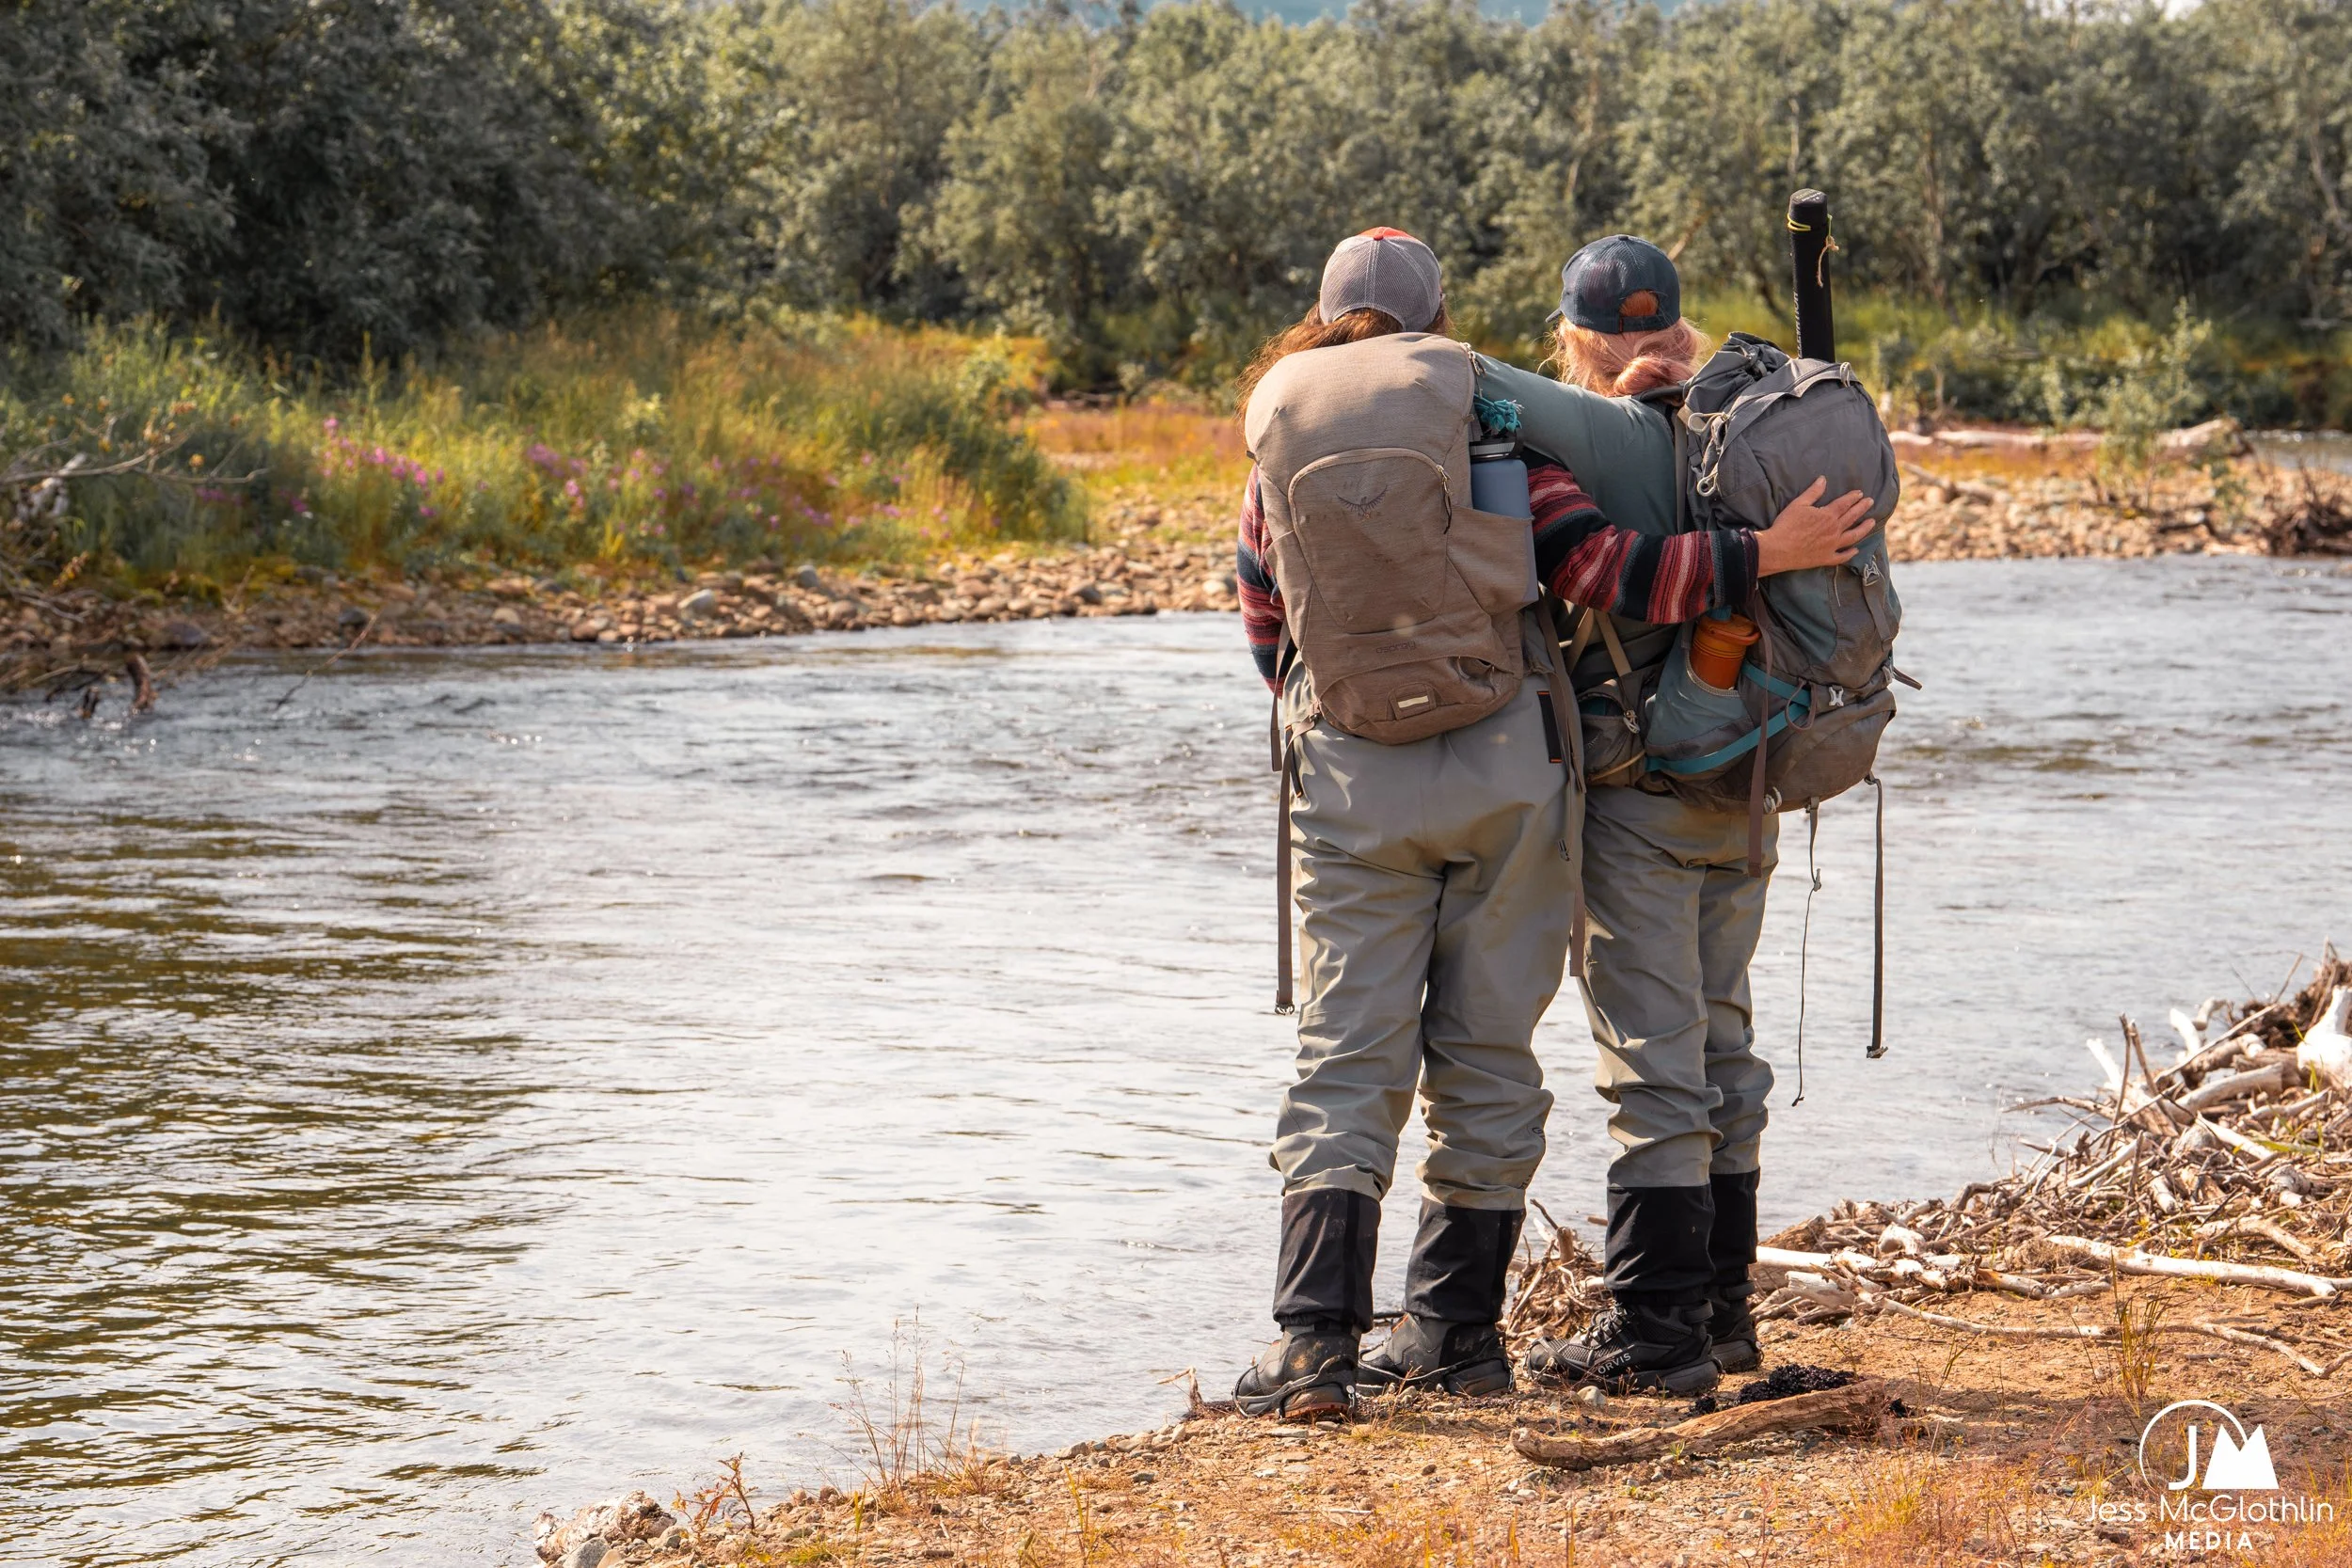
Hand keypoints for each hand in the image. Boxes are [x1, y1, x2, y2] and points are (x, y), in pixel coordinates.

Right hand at [1755, 477, 1876, 575]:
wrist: (1778, 549)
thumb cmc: (1786, 525)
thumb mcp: (1798, 504)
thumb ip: (1813, 492)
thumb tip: (1823, 479)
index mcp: (1827, 515)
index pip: (1844, 503)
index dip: (1853, 497)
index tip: (1860, 493)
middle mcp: (1834, 530)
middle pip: (1852, 517)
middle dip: (1862, 508)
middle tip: (1870, 502)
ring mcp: (1832, 545)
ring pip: (1853, 536)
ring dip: (1864, 529)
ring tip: (1871, 522)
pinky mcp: (1826, 558)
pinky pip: (1842, 556)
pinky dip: (1850, 553)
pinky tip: (1856, 550)